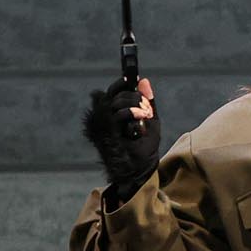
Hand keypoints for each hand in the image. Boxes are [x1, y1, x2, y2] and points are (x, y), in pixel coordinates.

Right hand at [82, 75, 158, 189]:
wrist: (139, 170)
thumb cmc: (144, 149)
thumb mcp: (150, 121)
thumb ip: (148, 102)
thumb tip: (144, 81)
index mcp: (111, 113)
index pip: (112, 92)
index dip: (121, 84)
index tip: (132, 81)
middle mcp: (102, 117)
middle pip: (114, 95)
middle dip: (134, 98)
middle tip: (146, 108)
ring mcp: (100, 125)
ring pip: (115, 103)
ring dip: (134, 106)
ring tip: (145, 115)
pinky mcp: (103, 133)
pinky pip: (116, 115)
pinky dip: (130, 113)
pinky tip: (140, 118)